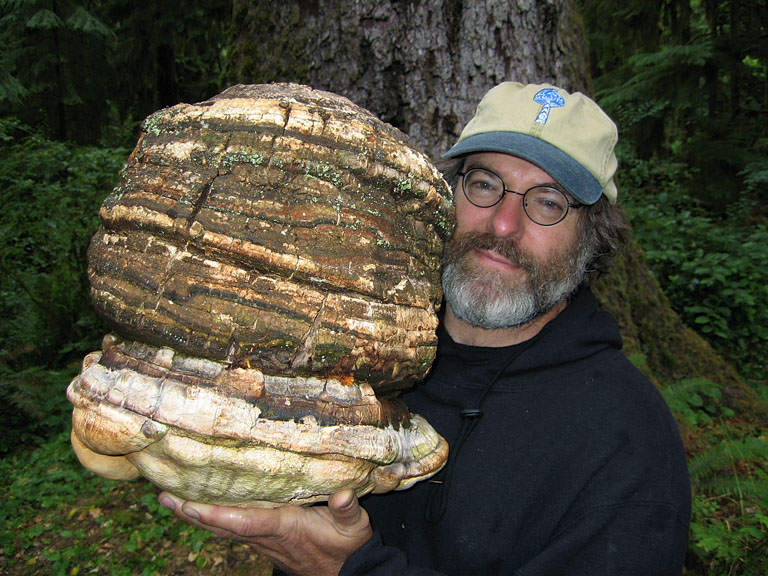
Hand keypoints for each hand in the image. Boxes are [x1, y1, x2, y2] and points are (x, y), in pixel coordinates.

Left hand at [158, 489, 372, 575]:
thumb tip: (343, 494)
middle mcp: (265, 536)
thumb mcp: (353, 527)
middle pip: (221, 525)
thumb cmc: (347, 547)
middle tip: (164, 497)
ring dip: (196, 515)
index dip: (216, 514)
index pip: (243, 521)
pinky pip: (230, 528)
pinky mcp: (263, 540)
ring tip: (171, 499)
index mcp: (283, 528)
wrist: (346, 574)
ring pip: (222, 528)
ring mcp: (262, 540)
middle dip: (192, 512)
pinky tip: (200, 509)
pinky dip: (211, 518)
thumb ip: (348, 510)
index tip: (190, 504)